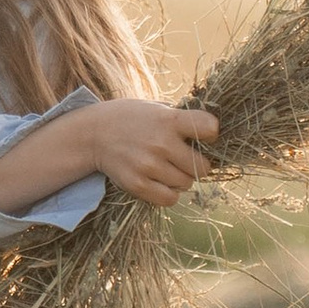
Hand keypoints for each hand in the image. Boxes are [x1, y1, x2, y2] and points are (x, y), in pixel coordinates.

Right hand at [82, 97, 219, 208]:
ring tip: (167, 167)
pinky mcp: (137, 184)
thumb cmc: (132, 119)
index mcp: (169, 119)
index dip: (211, 134)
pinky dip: (169, 193)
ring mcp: (149, 166)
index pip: (209, 128)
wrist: (93, 133)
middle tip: (184, 158)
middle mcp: (161, 143)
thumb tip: (215, 134)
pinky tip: (160, 181)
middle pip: (202, 166)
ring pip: (187, 184)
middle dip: (197, 163)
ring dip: (181, 178)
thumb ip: (183, 119)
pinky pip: (170, 199)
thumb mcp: (157, 109)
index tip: (204, 136)